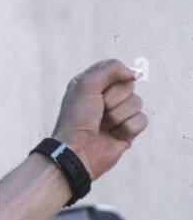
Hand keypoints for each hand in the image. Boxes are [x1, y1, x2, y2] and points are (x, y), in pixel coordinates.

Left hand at [49, 58, 146, 179]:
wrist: (77, 151)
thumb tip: (135, 73)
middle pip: (128, 85)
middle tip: (97, 111)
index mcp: (91, 84)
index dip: (110, 77)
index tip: (98, 90)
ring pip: (137, 102)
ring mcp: (118, 114)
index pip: (114, 68)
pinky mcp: (128, 130)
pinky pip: (142, 120)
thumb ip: (110, 69)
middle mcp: (105, 97)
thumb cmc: (76, 118)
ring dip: (117, 116)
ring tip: (102, 126)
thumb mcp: (85, 85)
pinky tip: (113, 135)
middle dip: (112, 99)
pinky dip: (127, 128)